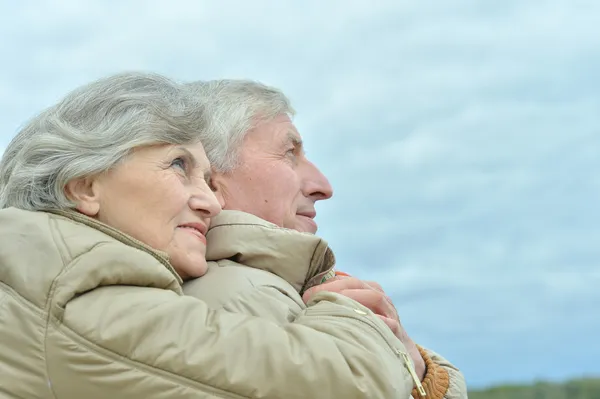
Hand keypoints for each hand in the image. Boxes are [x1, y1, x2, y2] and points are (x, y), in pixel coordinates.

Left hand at [303, 276, 425, 380]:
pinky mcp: (398, 333)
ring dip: (352, 298)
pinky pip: (390, 323)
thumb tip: (310, 295)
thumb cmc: (369, 334)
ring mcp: (390, 314)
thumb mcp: (354, 316)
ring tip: (332, 304)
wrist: (402, 355)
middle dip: (334, 287)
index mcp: (368, 291)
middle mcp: (380, 299)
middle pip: (358, 284)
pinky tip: (360, 322)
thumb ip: (338, 304)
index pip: (346, 279)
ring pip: (375, 297)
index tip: (307, 291)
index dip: (326, 282)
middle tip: (312, 296)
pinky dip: (376, 321)